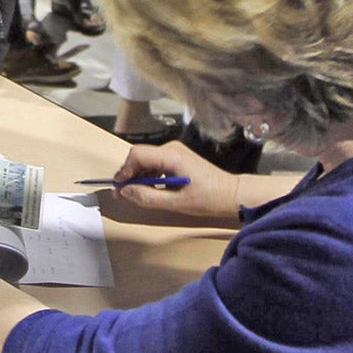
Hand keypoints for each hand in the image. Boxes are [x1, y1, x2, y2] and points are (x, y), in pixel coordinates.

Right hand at [108, 140, 243, 221]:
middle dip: (129, 174)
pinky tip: (152, 189)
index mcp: (171, 156)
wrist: (232, 194)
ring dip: (139, 176)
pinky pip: (156, 163)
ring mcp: (175, 152)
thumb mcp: (176, 202)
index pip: (137, 155)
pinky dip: (149, 175)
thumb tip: (126, 191)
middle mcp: (171, 149)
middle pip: (139, 156)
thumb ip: (148, 197)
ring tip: (137, 194)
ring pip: (146, 160)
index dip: (124, 171)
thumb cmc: (208, 198)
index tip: (119, 188)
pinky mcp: (178, 158)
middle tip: (123, 193)